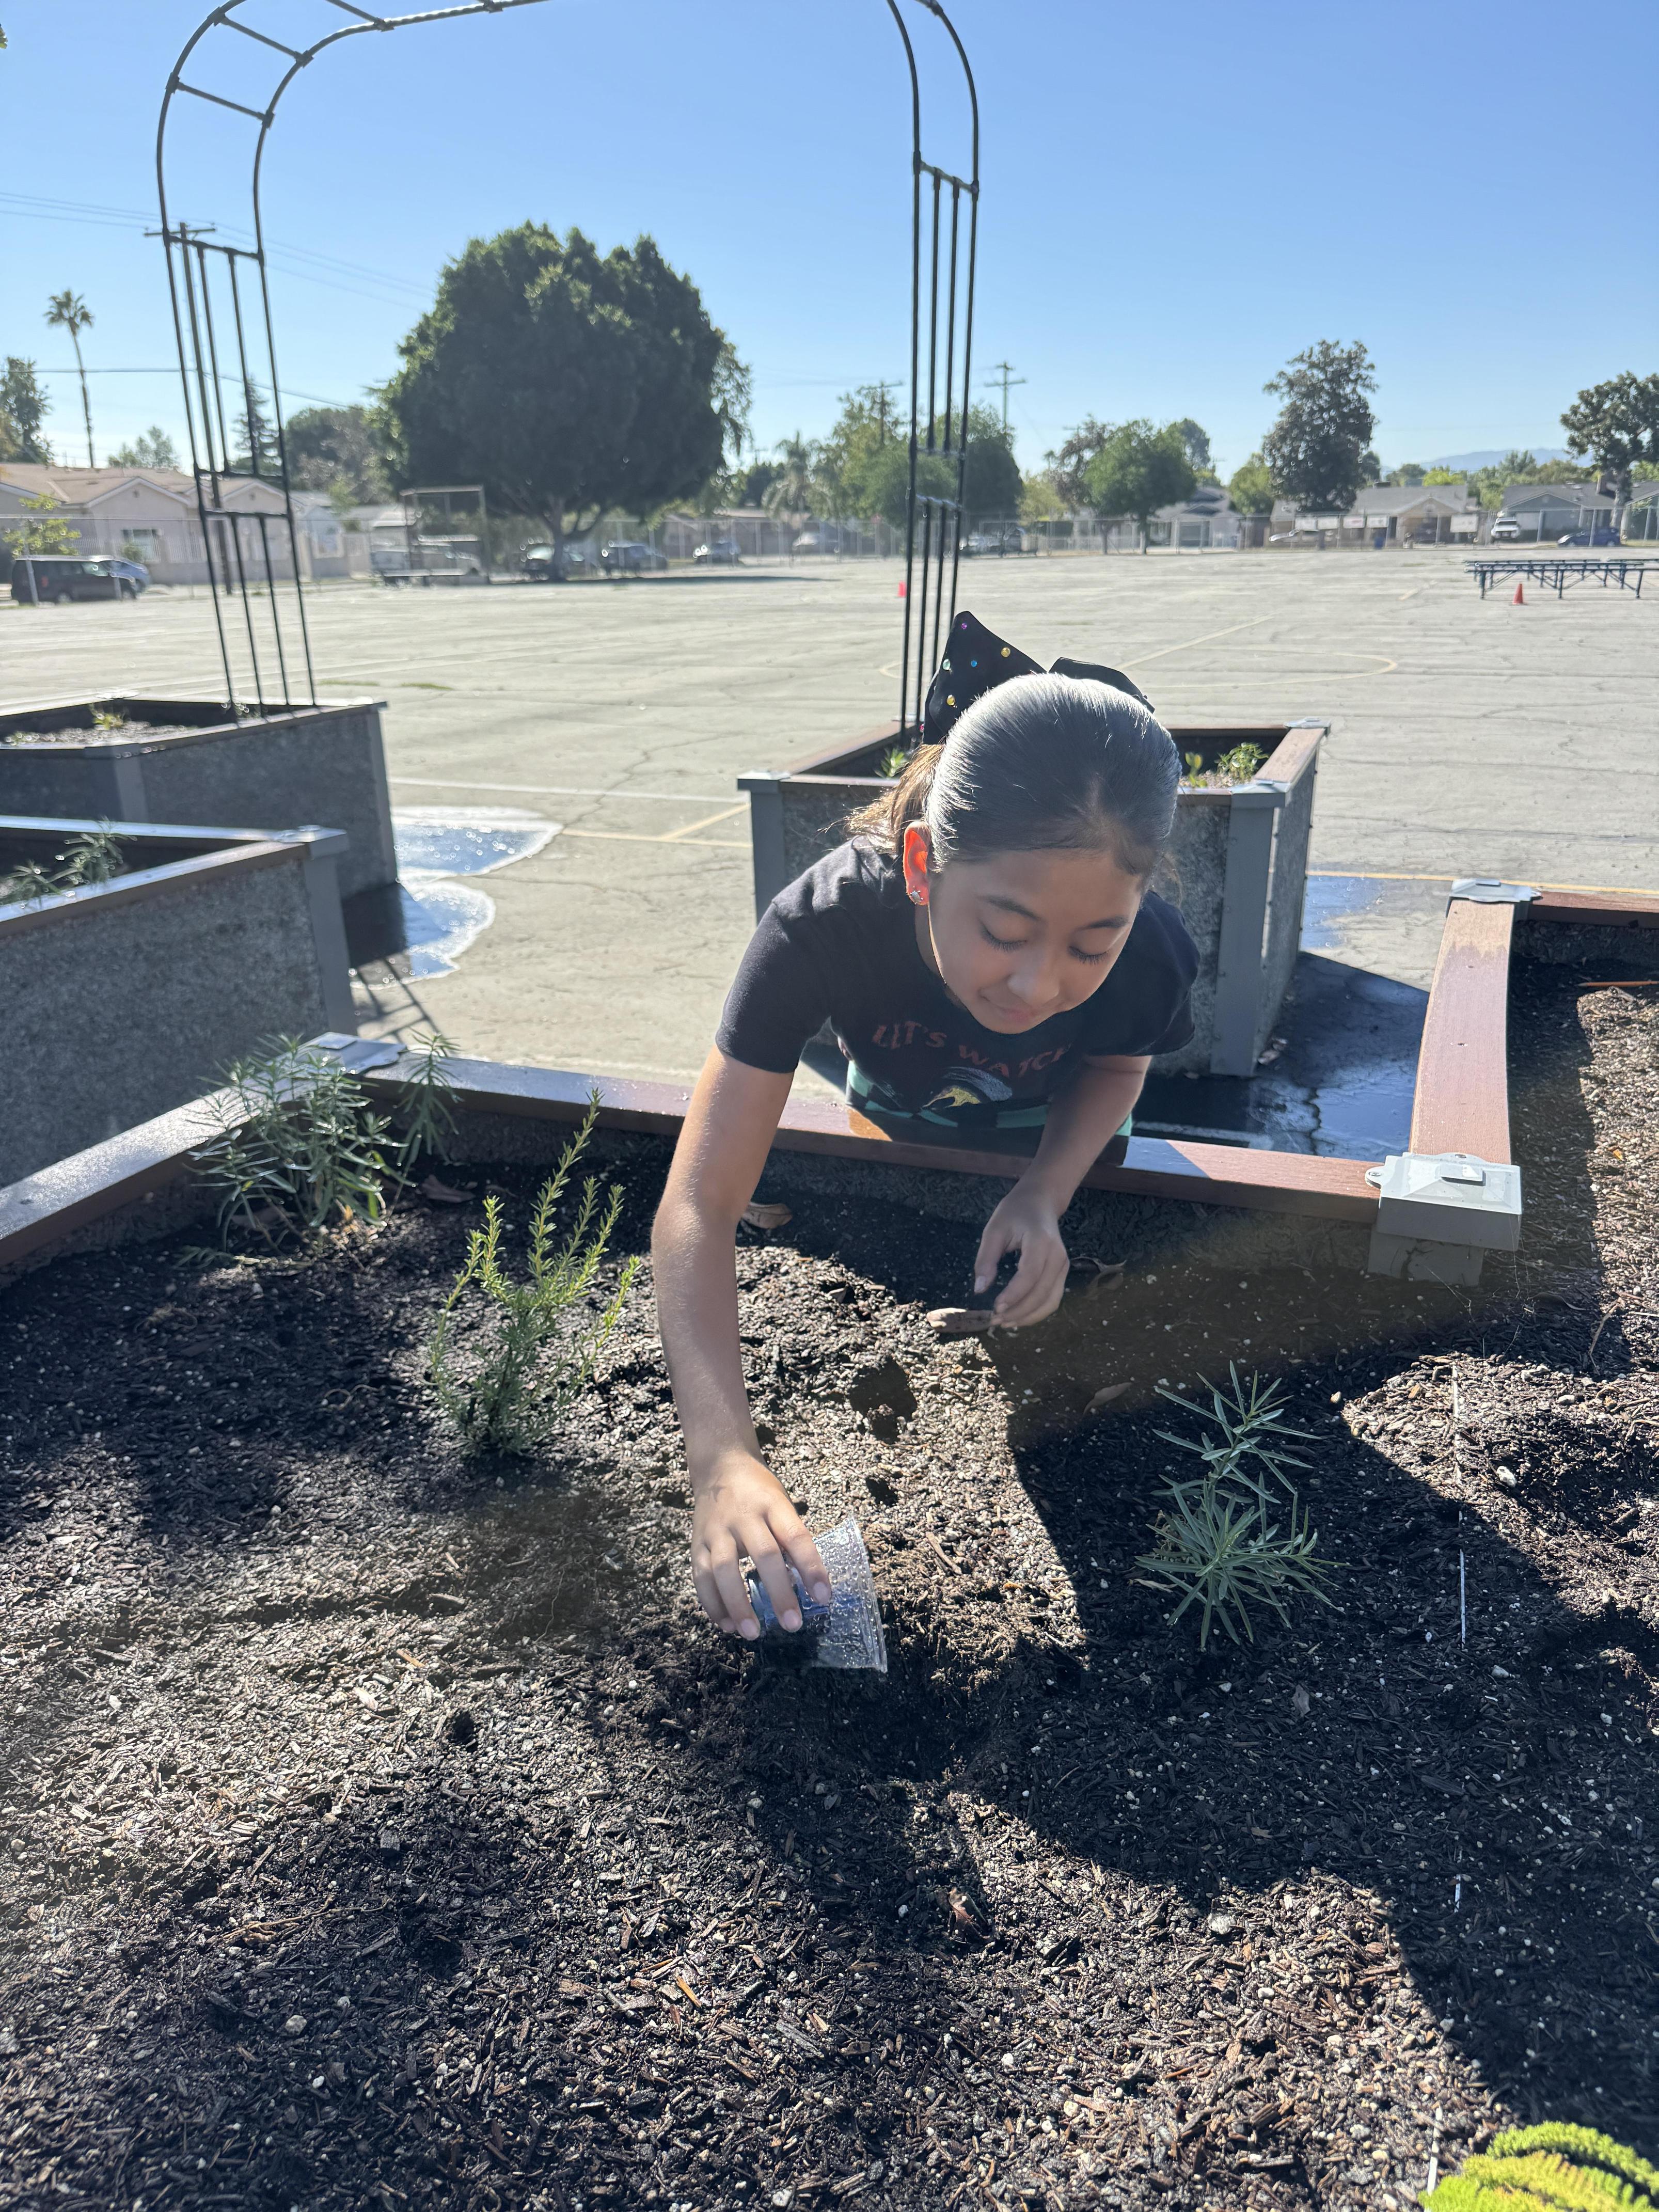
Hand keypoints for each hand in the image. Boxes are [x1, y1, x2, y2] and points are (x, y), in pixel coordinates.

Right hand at [691, 1453, 830, 1640]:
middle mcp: (743, 1516)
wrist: (719, 1465)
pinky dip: (712, 1603)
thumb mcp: (782, 1504)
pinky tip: (726, 1625)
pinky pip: (701, 1577)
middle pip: (763, 1554)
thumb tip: (810, 1585)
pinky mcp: (697, 1543)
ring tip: (753, 1633)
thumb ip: (791, 1539)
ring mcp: (717, 1530)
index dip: (811, 1568)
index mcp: (772, 1505)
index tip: (824, 1597)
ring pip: (724, 1569)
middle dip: (779, 1593)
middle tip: (792, 1624)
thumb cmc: (759, 1492)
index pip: (796, 1536)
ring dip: (738, 1605)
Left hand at [973, 1181, 1068, 1327]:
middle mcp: (1058, 1256)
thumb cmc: (1014, 1213)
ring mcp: (1063, 1266)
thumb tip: (979, 1290)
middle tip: (994, 1321)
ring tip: (1004, 1323)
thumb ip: (986, 1260)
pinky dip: (1036, 1312)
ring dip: (1028, 1317)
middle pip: (1042, 1293)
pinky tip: (1018, 1317)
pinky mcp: (1062, 1273)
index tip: (994, 1308)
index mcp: (1041, 1241)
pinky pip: (1052, 1298)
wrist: (1040, 1202)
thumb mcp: (993, 1230)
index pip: (1030, 1275)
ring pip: (1051, 1301)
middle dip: (1018, 1312)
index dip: (1013, 1295)